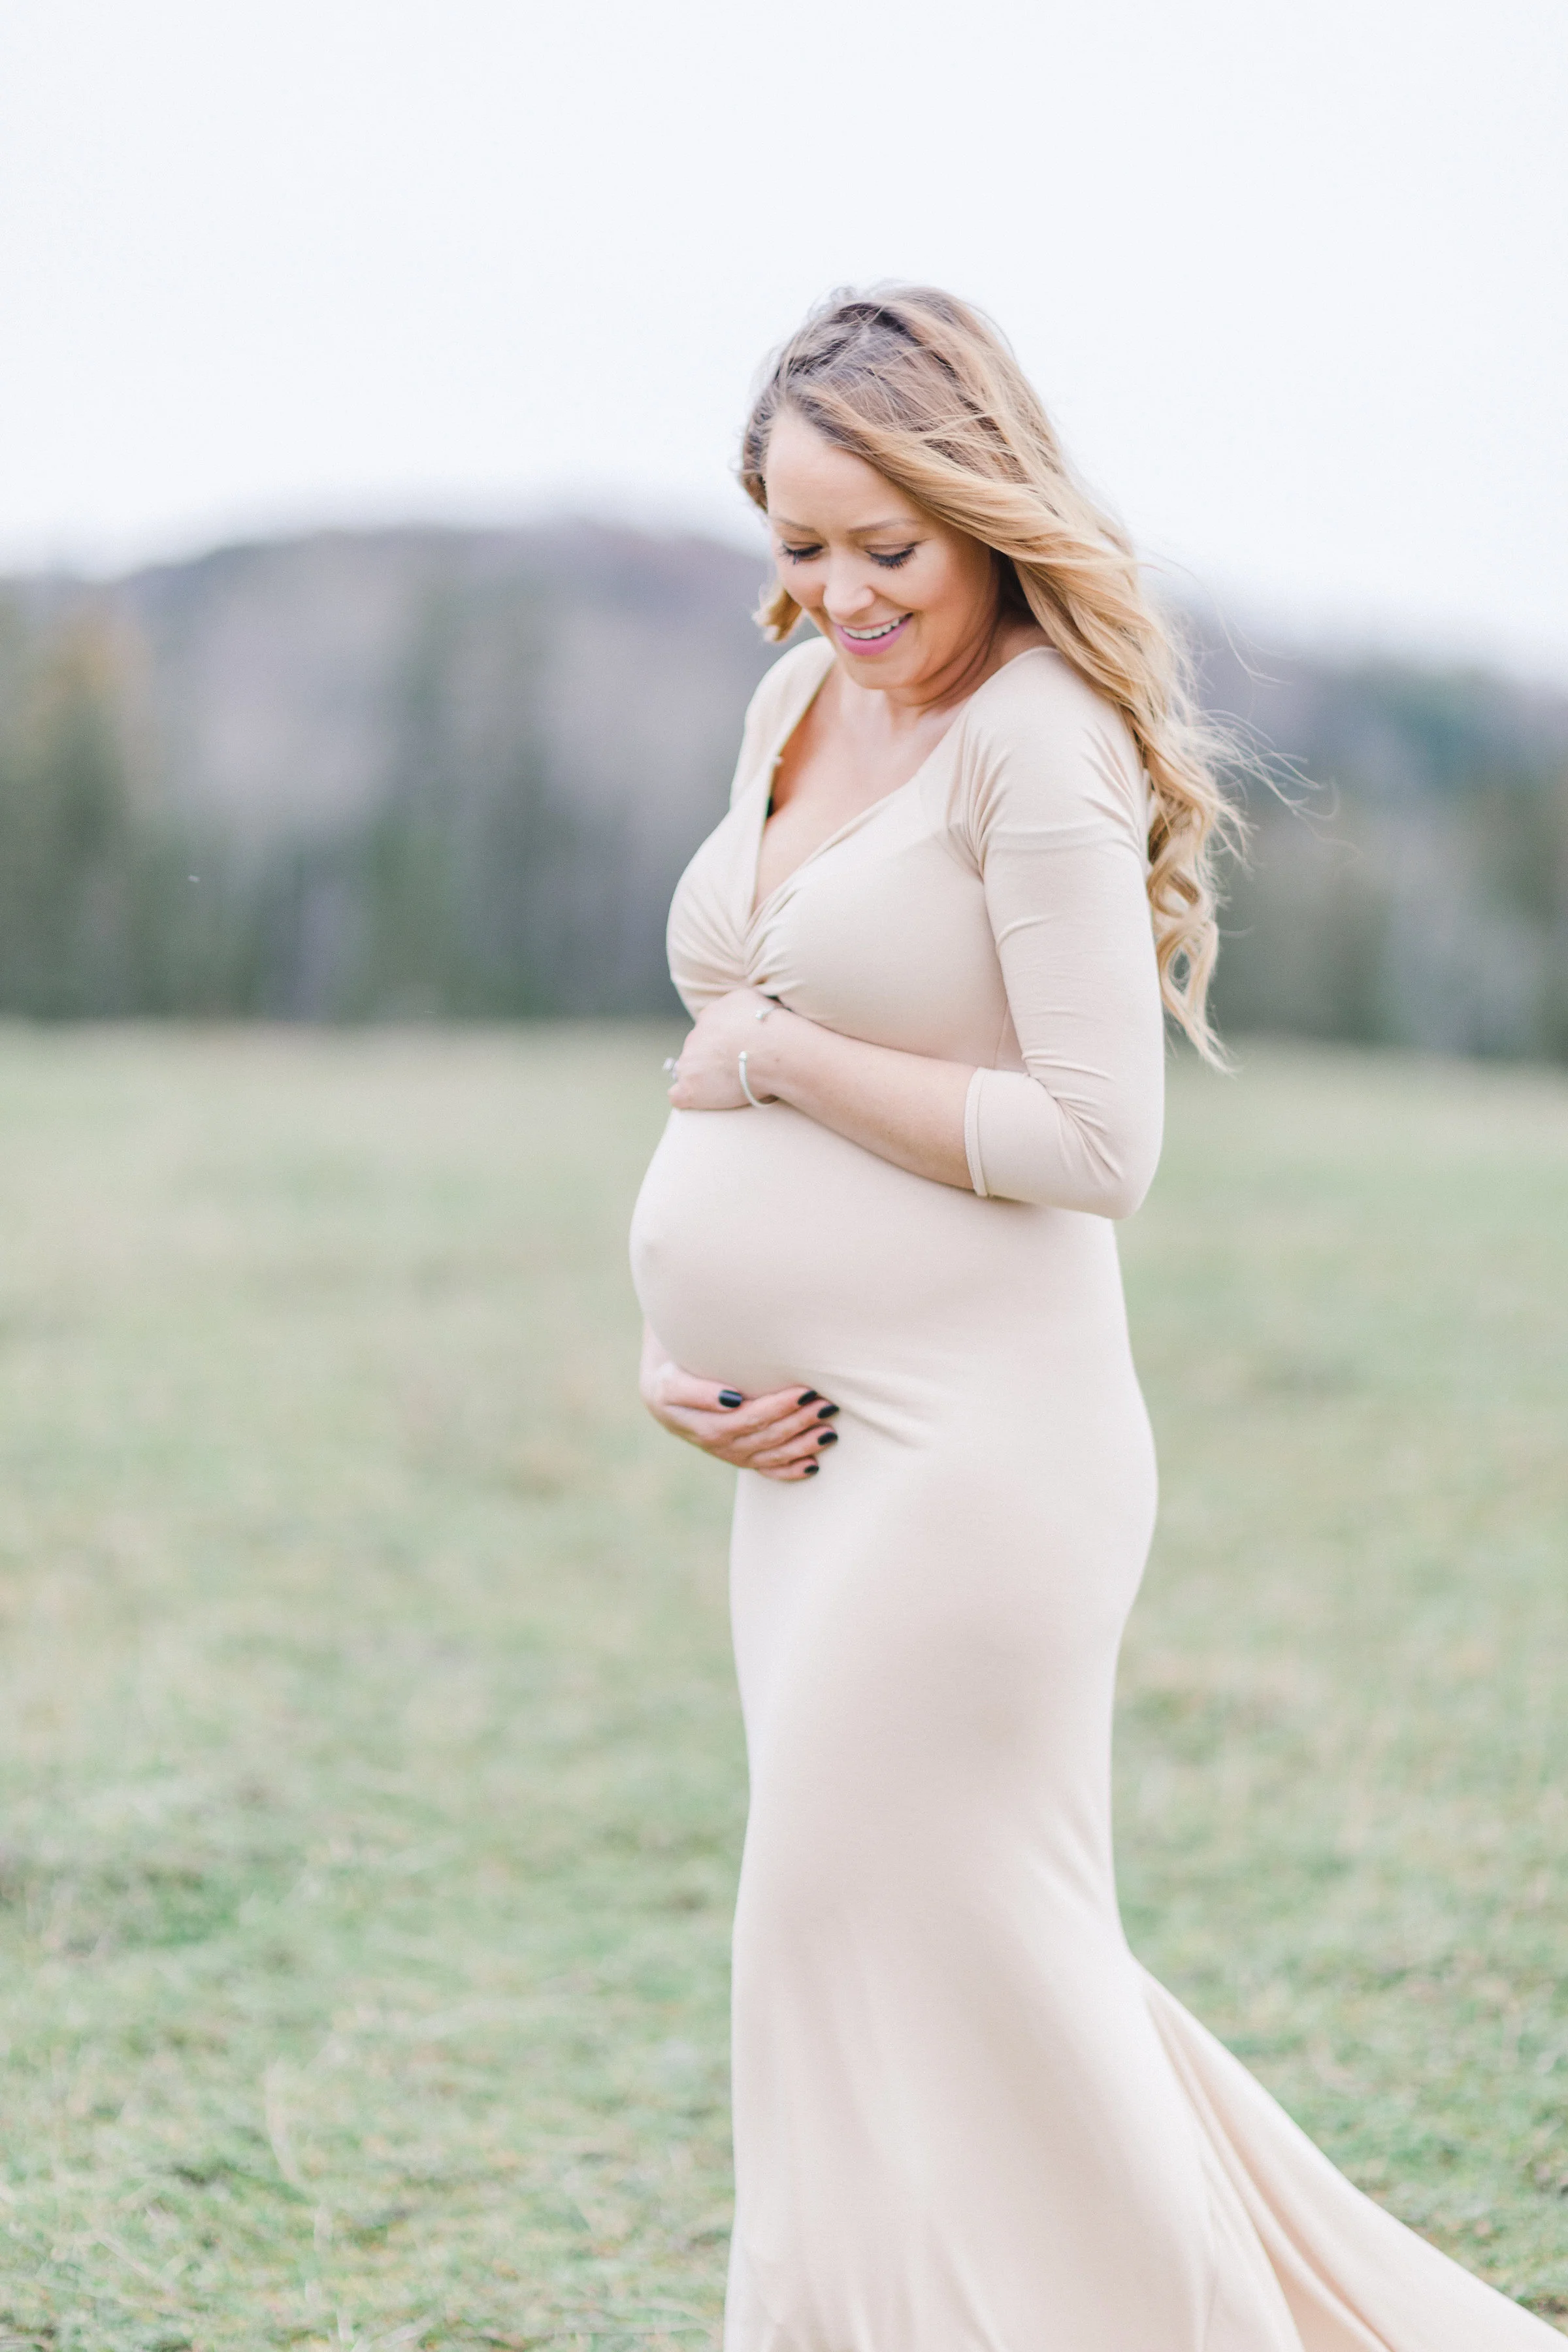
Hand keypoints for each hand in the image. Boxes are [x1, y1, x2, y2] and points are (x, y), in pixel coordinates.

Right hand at [640, 1326, 838, 1482]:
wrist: (660, 1393)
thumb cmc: (670, 1378)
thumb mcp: (671, 1382)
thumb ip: (698, 1392)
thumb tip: (732, 1401)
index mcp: (702, 1427)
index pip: (748, 1419)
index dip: (778, 1409)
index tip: (804, 1392)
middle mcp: (717, 1445)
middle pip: (764, 1437)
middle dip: (798, 1422)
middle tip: (826, 1405)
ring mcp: (729, 1454)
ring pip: (770, 1455)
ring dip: (802, 1445)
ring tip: (829, 1432)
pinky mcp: (738, 1458)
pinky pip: (765, 1470)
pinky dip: (789, 1471)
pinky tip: (812, 1466)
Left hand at [666, 989, 791, 1111]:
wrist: (770, 1050)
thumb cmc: (770, 1028)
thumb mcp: (752, 1001)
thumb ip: (739, 1007)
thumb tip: (743, 1016)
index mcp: (711, 1015)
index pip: (710, 1030)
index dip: (724, 1043)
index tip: (738, 1051)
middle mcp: (696, 1035)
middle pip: (699, 1049)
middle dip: (714, 1059)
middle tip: (738, 1069)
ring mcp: (689, 1061)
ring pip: (688, 1069)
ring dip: (704, 1077)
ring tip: (730, 1086)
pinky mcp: (690, 1087)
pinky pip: (678, 1096)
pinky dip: (688, 1098)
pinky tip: (701, 1100)